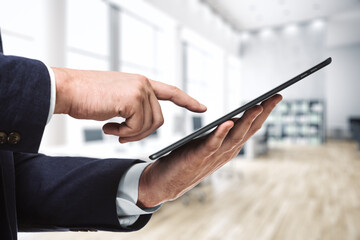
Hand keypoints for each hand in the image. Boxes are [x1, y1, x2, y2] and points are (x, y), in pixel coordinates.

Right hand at [52, 68, 205, 141]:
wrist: (67, 90)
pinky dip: (124, 133)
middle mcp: (143, 84)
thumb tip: (142, 124)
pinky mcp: (133, 98)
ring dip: (131, 134)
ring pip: (150, 125)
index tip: (202, 108)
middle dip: (142, 133)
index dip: (187, 101)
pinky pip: (138, 127)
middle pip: (159, 119)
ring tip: (113, 130)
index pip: (171, 91)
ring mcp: (140, 90)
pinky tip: (108, 128)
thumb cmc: (88, 97)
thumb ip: (133, 107)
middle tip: (122, 135)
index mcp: (141, 83)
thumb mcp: (116, 100)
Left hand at [137, 94, 282, 207]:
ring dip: (246, 121)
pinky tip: (227, 122)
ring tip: (257, 106)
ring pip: (235, 136)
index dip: (264, 112)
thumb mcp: (208, 145)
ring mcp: (215, 155)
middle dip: (263, 112)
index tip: (275, 96)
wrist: (167, 182)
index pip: (251, 127)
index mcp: (229, 147)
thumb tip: (232, 120)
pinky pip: (212, 143)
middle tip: (276, 96)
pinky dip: (221, 133)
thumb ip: (221, 135)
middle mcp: (227, 151)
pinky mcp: (200, 156)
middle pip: (249, 129)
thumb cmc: (187, 160)